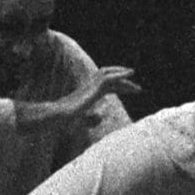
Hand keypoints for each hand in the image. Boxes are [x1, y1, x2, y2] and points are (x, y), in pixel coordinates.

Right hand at [20, 65, 141, 131]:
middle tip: (136, 87)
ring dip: (122, 74)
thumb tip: (101, 117)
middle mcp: (90, 86)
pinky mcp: (93, 87)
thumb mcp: (82, 121)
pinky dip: (121, 74)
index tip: (130, 90)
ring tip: (133, 74)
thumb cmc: (67, 120)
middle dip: (122, 80)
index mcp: (88, 93)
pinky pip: (110, 78)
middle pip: (109, 78)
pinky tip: (131, 73)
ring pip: (109, 74)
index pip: (106, 86)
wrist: (59, 115)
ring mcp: (91, 85)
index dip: (119, 87)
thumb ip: (92, 119)